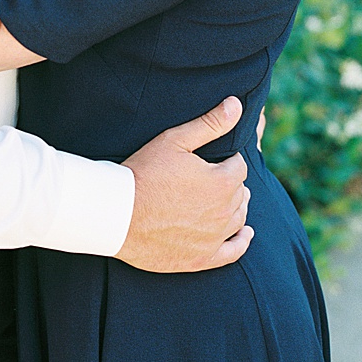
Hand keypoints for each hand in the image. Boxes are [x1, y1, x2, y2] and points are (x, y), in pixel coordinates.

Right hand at [117, 96, 252, 272]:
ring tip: (217, 198)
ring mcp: (216, 237)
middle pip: (240, 192)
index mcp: (222, 182)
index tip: (210, 160)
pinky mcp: (204, 257)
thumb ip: (210, 123)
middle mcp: (226, 211)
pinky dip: (242, 241)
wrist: (117, 213)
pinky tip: (245, 233)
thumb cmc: (143, 172)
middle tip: (206, 178)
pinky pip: (234, 251)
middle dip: (229, 183)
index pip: (238, 167)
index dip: (225, 161)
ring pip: (239, 218)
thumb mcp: (174, 140)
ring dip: (233, 206)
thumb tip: (237, 104)